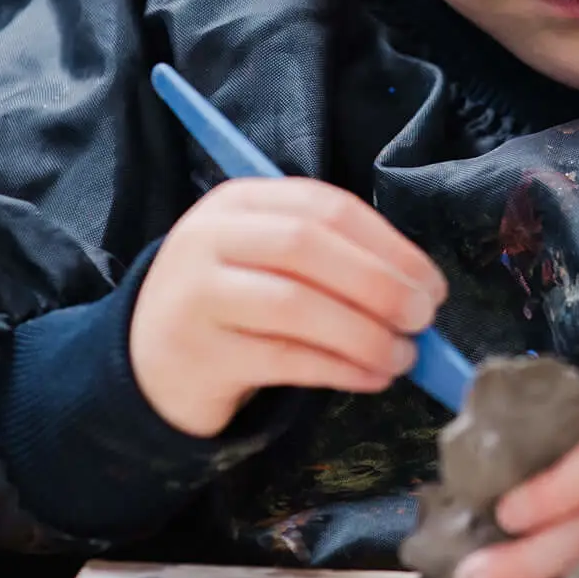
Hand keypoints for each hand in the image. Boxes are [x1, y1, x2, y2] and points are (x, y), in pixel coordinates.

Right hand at [129, 177, 448, 437]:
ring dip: (365, 333)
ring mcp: (198, 294)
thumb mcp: (265, 259)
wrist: (146, 362)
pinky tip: (371, 377)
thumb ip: (330, 259)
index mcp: (239, 200)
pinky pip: (284, 359)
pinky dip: (340, 368)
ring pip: (296, 304)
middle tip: (422, 318)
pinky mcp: (199, 353)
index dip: (389, 244)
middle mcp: (211, 236)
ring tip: (403, 356)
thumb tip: (417, 289)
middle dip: (380, 282)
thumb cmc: (231, 304)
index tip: (431, 283)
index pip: (325, 205)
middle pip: (308, 246)